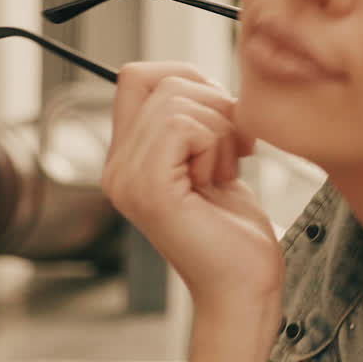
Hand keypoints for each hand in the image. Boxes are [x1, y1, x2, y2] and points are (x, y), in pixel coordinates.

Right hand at [102, 62, 283, 306]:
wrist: (245, 286)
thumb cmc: (238, 229)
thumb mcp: (215, 159)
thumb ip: (196, 121)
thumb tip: (201, 78)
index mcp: (129, 157)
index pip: (137, 75)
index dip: (189, 77)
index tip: (224, 115)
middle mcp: (117, 167)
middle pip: (164, 81)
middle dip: (217, 105)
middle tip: (235, 150)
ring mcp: (128, 179)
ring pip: (178, 100)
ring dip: (222, 129)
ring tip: (226, 172)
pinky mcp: (150, 189)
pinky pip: (184, 126)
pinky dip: (217, 144)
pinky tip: (221, 180)